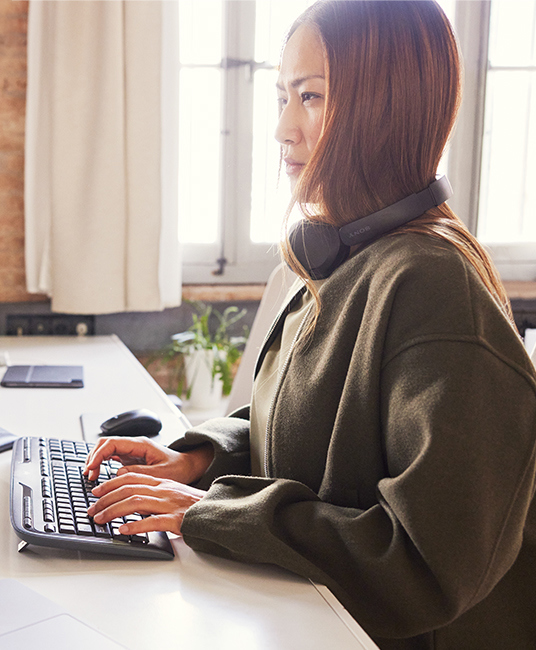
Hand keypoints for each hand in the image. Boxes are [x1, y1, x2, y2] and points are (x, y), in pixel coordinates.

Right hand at [83, 436, 212, 484]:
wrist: (187, 467)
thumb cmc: (177, 468)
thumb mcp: (160, 474)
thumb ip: (139, 473)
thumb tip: (118, 473)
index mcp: (141, 444)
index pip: (112, 443)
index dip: (98, 454)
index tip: (91, 468)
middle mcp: (134, 445)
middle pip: (106, 444)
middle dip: (93, 457)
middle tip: (88, 474)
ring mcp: (132, 451)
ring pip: (106, 450)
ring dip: (96, 461)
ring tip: (91, 476)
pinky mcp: (131, 458)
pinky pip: (111, 457)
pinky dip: (102, 464)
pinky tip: (98, 474)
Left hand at [87, 472, 204, 535]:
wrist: (216, 511)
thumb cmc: (193, 506)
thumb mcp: (171, 494)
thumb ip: (153, 494)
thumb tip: (129, 500)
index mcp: (162, 483)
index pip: (131, 478)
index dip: (111, 483)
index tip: (96, 492)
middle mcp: (164, 490)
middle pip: (129, 489)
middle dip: (106, 499)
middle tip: (92, 510)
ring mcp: (169, 504)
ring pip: (136, 502)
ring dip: (114, 511)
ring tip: (101, 519)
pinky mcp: (176, 520)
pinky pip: (152, 521)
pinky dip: (135, 526)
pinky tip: (123, 530)